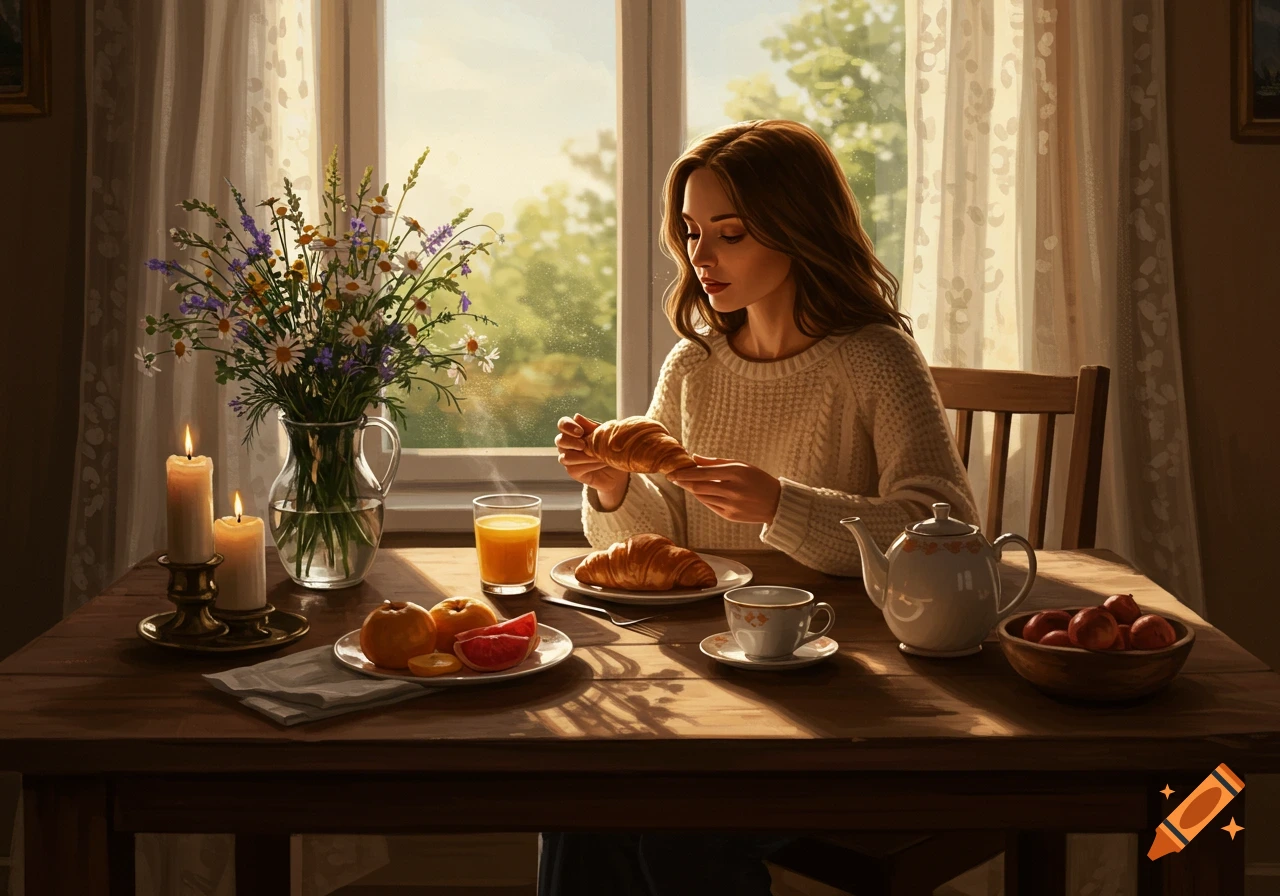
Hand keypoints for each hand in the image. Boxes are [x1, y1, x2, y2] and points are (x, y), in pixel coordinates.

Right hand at [555, 413, 628, 494]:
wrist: (620, 465)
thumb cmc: (610, 446)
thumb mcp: (603, 434)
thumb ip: (590, 426)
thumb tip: (576, 416)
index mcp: (573, 431)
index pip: (562, 424)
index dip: (568, 426)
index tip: (581, 432)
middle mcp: (567, 444)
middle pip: (559, 440)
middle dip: (571, 442)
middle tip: (584, 445)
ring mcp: (568, 458)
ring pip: (565, 457)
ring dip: (583, 456)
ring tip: (599, 456)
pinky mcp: (572, 471)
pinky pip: (573, 468)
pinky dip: (589, 465)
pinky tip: (600, 462)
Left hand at [667, 454, 781, 523]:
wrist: (777, 504)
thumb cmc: (758, 480)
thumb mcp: (741, 465)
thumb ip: (716, 462)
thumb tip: (695, 457)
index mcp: (736, 473)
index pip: (703, 473)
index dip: (685, 473)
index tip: (673, 472)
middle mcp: (732, 490)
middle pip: (699, 487)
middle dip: (684, 482)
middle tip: (673, 477)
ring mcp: (731, 505)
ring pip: (702, 497)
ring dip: (692, 489)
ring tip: (684, 483)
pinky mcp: (730, 516)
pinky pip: (709, 505)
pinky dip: (702, 498)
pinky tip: (699, 492)